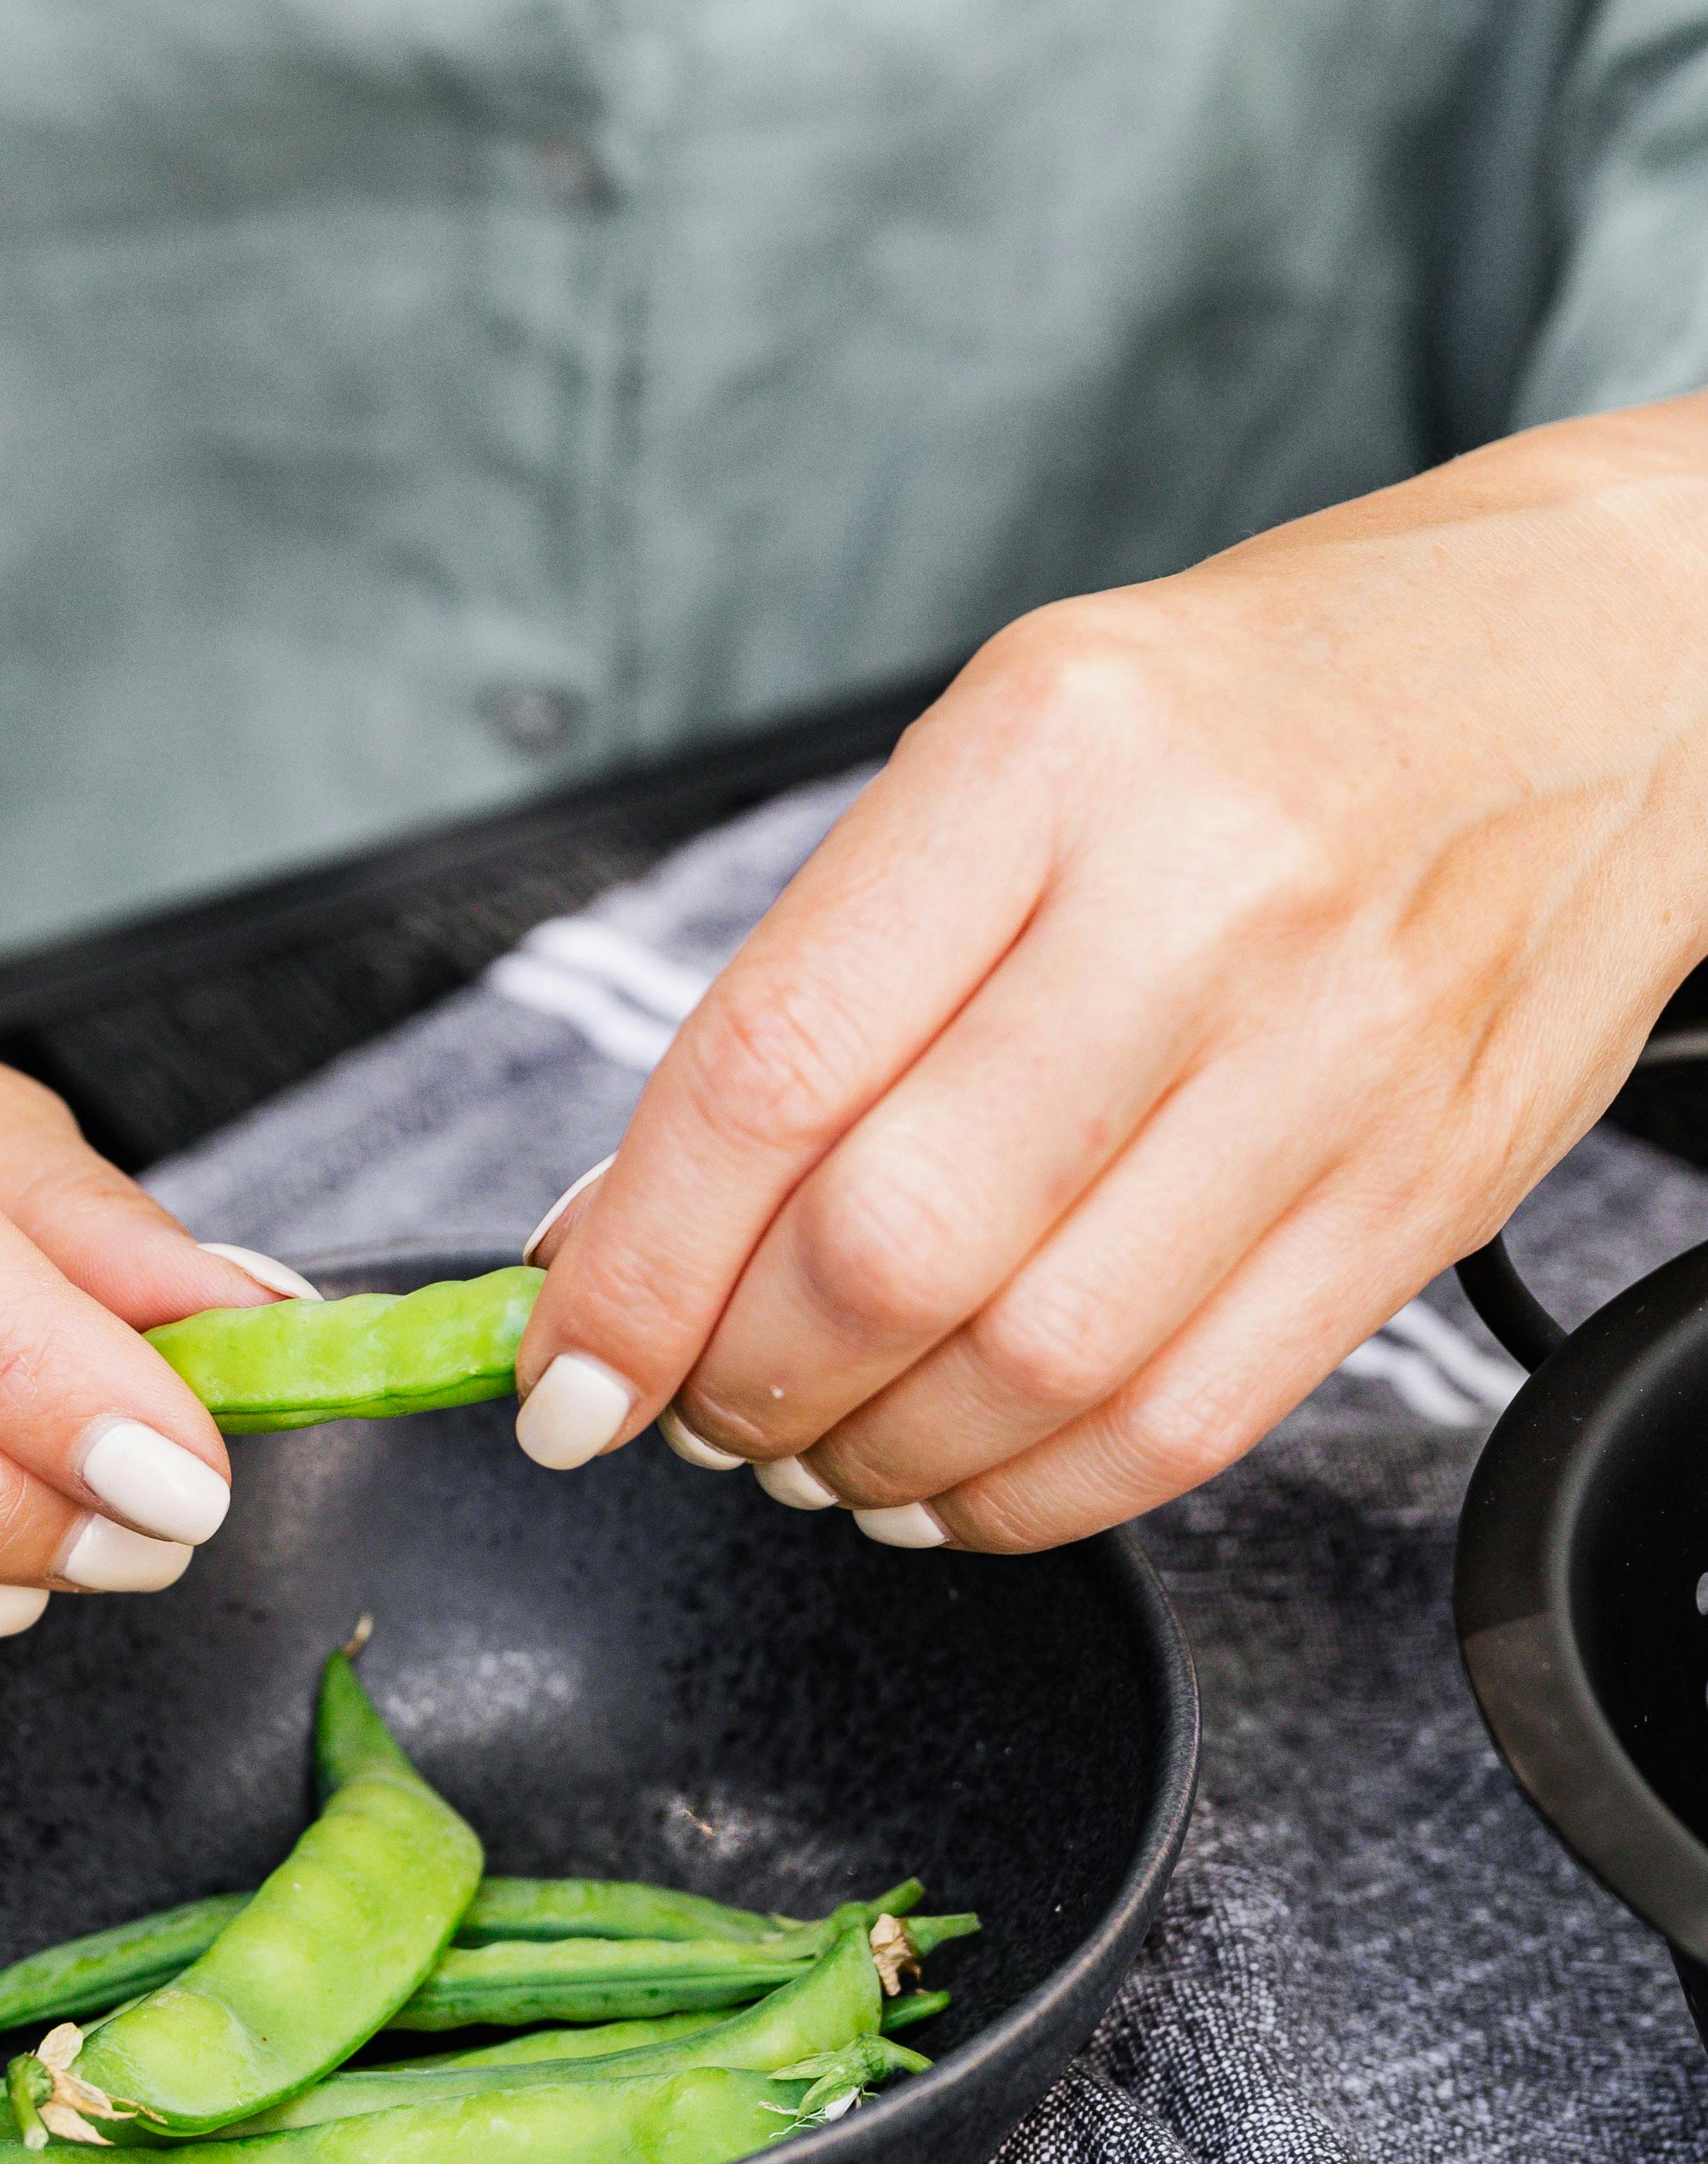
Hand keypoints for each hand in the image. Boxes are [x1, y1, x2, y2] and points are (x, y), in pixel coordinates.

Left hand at [517, 396, 1707, 1546]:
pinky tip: (953, 1476)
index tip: (562, 1365)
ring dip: (871, 1457)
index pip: (769, 1069)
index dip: (631, 1265)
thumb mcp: (1018, 739)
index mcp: (1049, 752)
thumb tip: (622, 1226)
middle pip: (890, 1247)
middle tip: (684, 1407)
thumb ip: (830, 972)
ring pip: (1032, 1368)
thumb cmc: (1282, 698)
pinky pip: (1186, 1420)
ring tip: (811, 1445)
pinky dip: (1029, 1495)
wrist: (1622, 668)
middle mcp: (1200, 902)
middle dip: (735, 1382)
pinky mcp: (1423, 1194)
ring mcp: (1333, 1061)